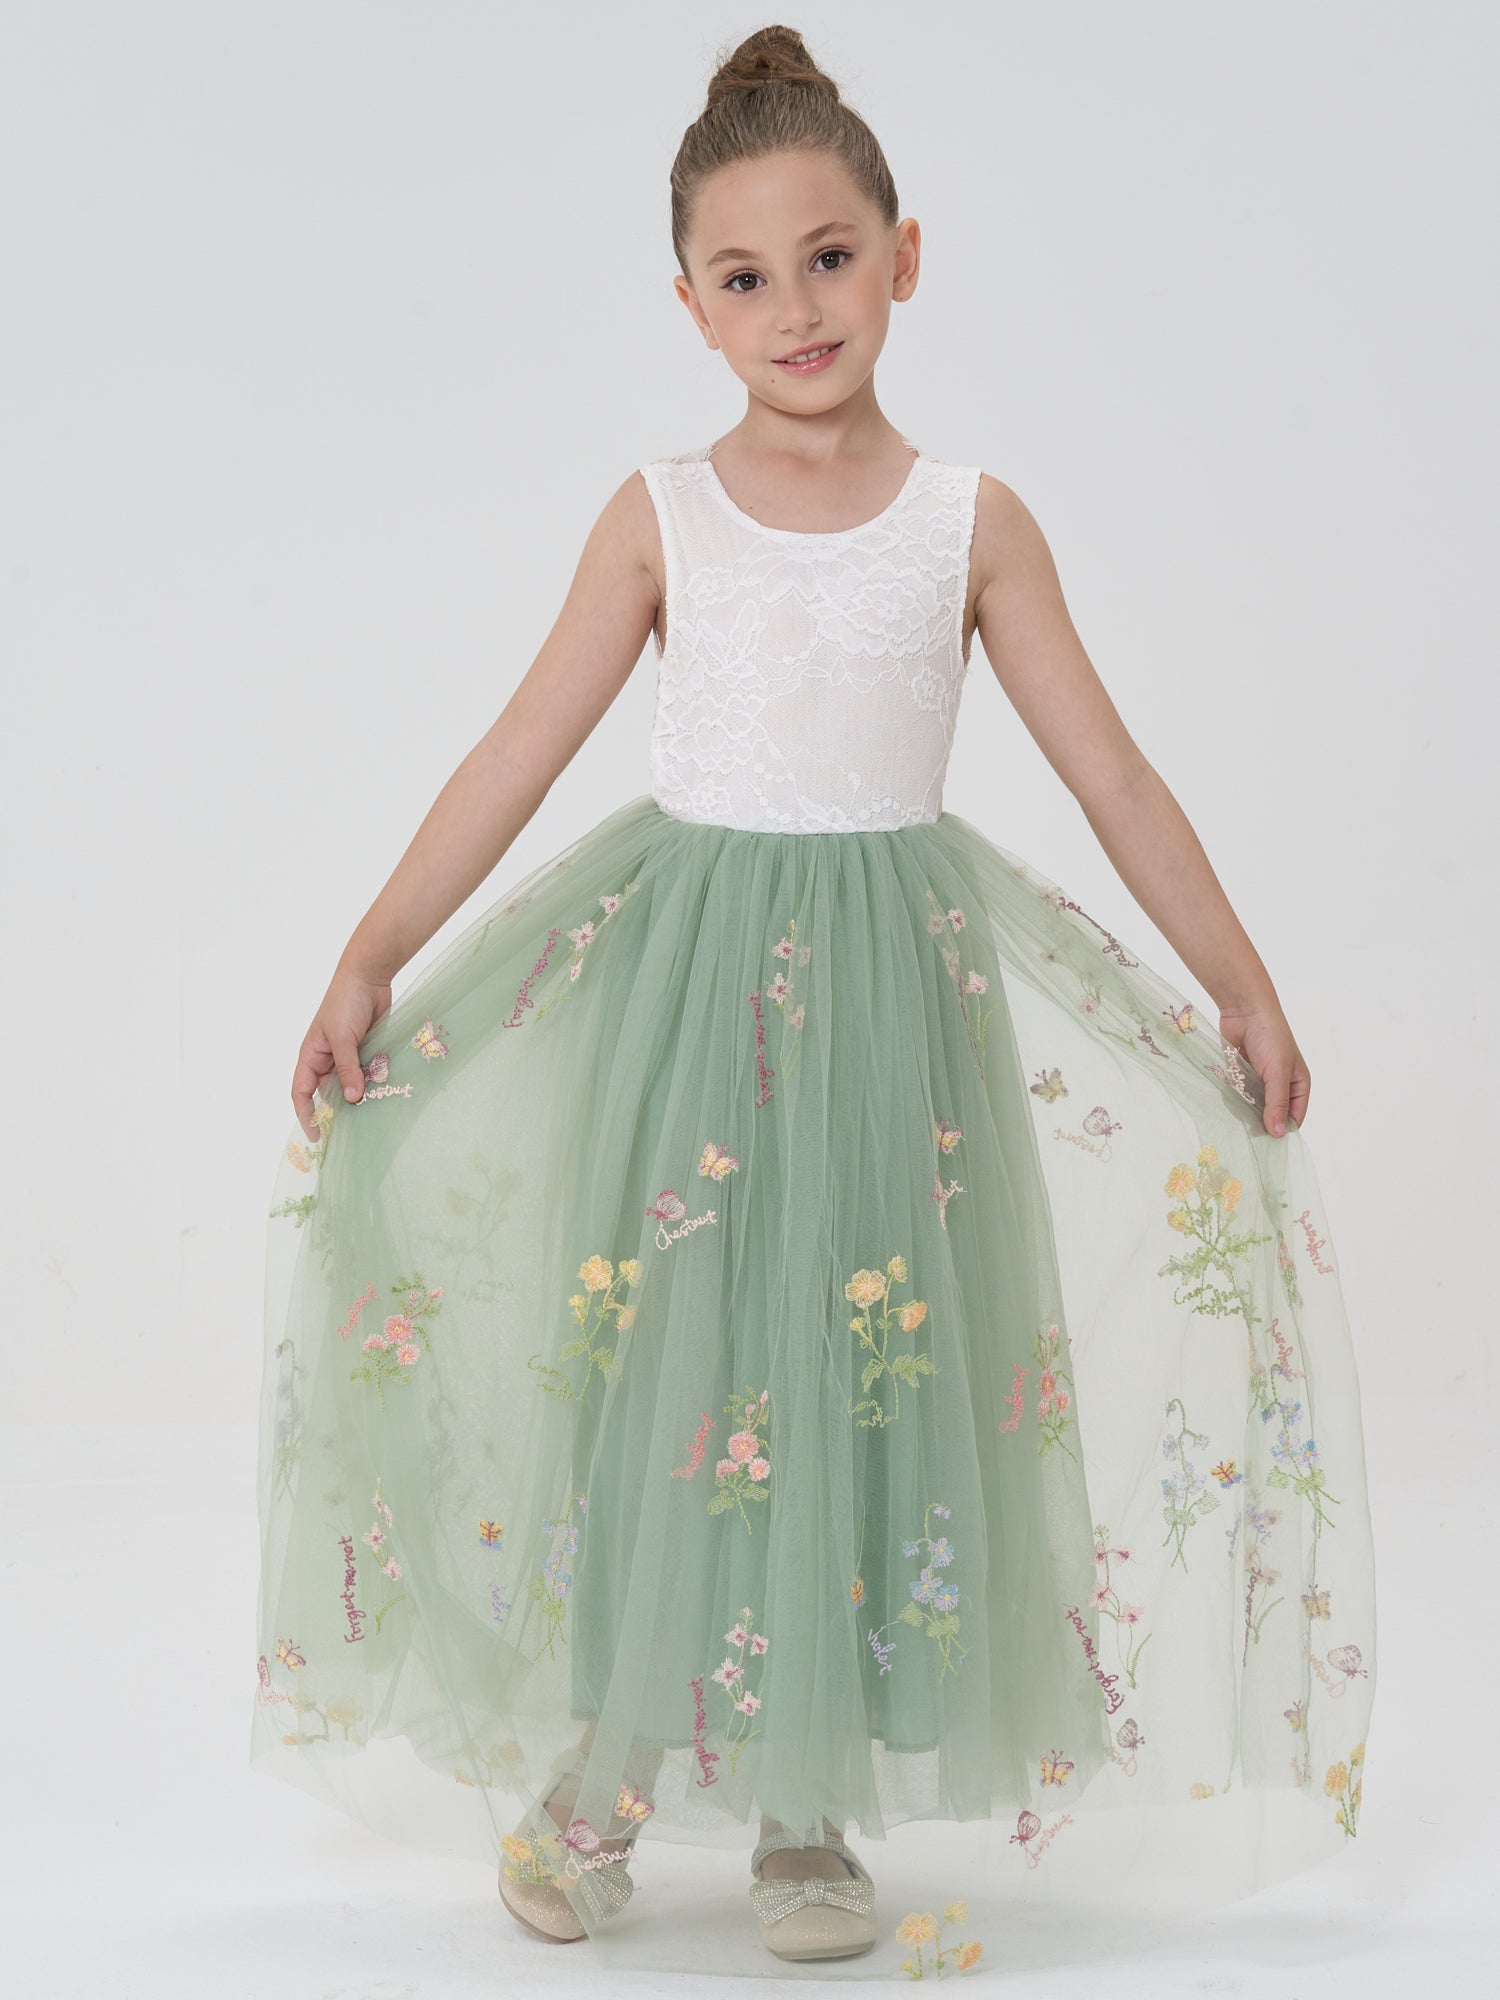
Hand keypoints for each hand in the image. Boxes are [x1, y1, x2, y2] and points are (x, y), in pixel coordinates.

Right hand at [290, 962, 392, 1139]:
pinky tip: (385, 1096)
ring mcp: (348, 1056)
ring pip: (350, 1085)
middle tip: (351, 1134)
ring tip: (370, 1117)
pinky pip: (368, 1074)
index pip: (301, 1093)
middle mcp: (327, 1060)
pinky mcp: (366, 1052)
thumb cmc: (344, 1003)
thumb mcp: (342, 1038)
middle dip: (337, 1111)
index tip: (317, 1136)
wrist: (369, 977)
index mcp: (311, 1056)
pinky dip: (374, 1084)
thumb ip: (347, 1068)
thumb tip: (352, 1099)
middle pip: (329, 1093)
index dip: (306, 1115)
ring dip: (359, 1098)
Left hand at [1218, 1001, 1309, 1138]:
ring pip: (1252, 1107)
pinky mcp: (1241, 1076)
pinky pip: (1237, 1096)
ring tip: (1236, 1111)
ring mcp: (1259, 1081)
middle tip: (1246, 1132)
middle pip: (1271, 1115)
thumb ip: (1277, 1103)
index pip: (1294, 1118)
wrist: (1245, 1011)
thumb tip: (1279, 1134)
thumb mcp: (1278, 1073)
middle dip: (1260, 1122)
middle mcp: (1280, 1086)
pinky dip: (1232, 1099)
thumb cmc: (1270, 1038)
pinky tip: (1227, 1100)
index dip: (1282, 1130)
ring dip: (1244, 1111)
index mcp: (1298, 1085)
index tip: (1266, 1144)